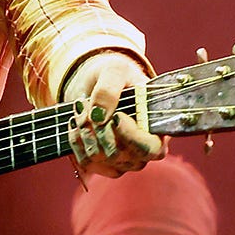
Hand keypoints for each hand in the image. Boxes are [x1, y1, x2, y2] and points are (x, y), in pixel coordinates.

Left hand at [61, 52, 165, 177]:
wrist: (100, 84)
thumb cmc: (117, 77)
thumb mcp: (116, 70)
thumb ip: (109, 89)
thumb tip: (98, 116)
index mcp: (158, 129)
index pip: (151, 149)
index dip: (131, 136)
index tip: (117, 116)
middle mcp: (143, 151)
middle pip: (118, 155)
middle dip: (97, 127)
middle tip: (87, 103)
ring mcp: (123, 161)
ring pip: (99, 158)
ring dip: (84, 131)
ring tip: (81, 109)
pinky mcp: (103, 164)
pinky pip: (85, 162)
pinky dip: (76, 140)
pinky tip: (76, 122)